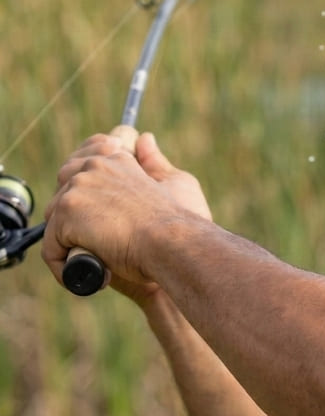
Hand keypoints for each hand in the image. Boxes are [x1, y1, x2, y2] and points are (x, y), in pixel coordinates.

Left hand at [43, 130, 210, 302]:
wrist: (173, 241)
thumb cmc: (182, 220)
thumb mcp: (176, 181)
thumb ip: (155, 161)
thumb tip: (144, 138)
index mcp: (116, 158)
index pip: (85, 160)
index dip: (87, 189)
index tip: (101, 216)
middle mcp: (93, 166)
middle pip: (64, 186)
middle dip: (74, 213)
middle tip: (98, 240)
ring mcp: (77, 187)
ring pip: (55, 217)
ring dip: (69, 240)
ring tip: (96, 260)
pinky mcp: (67, 212)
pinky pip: (52, 245)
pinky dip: (64, 265)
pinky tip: (91, 276)